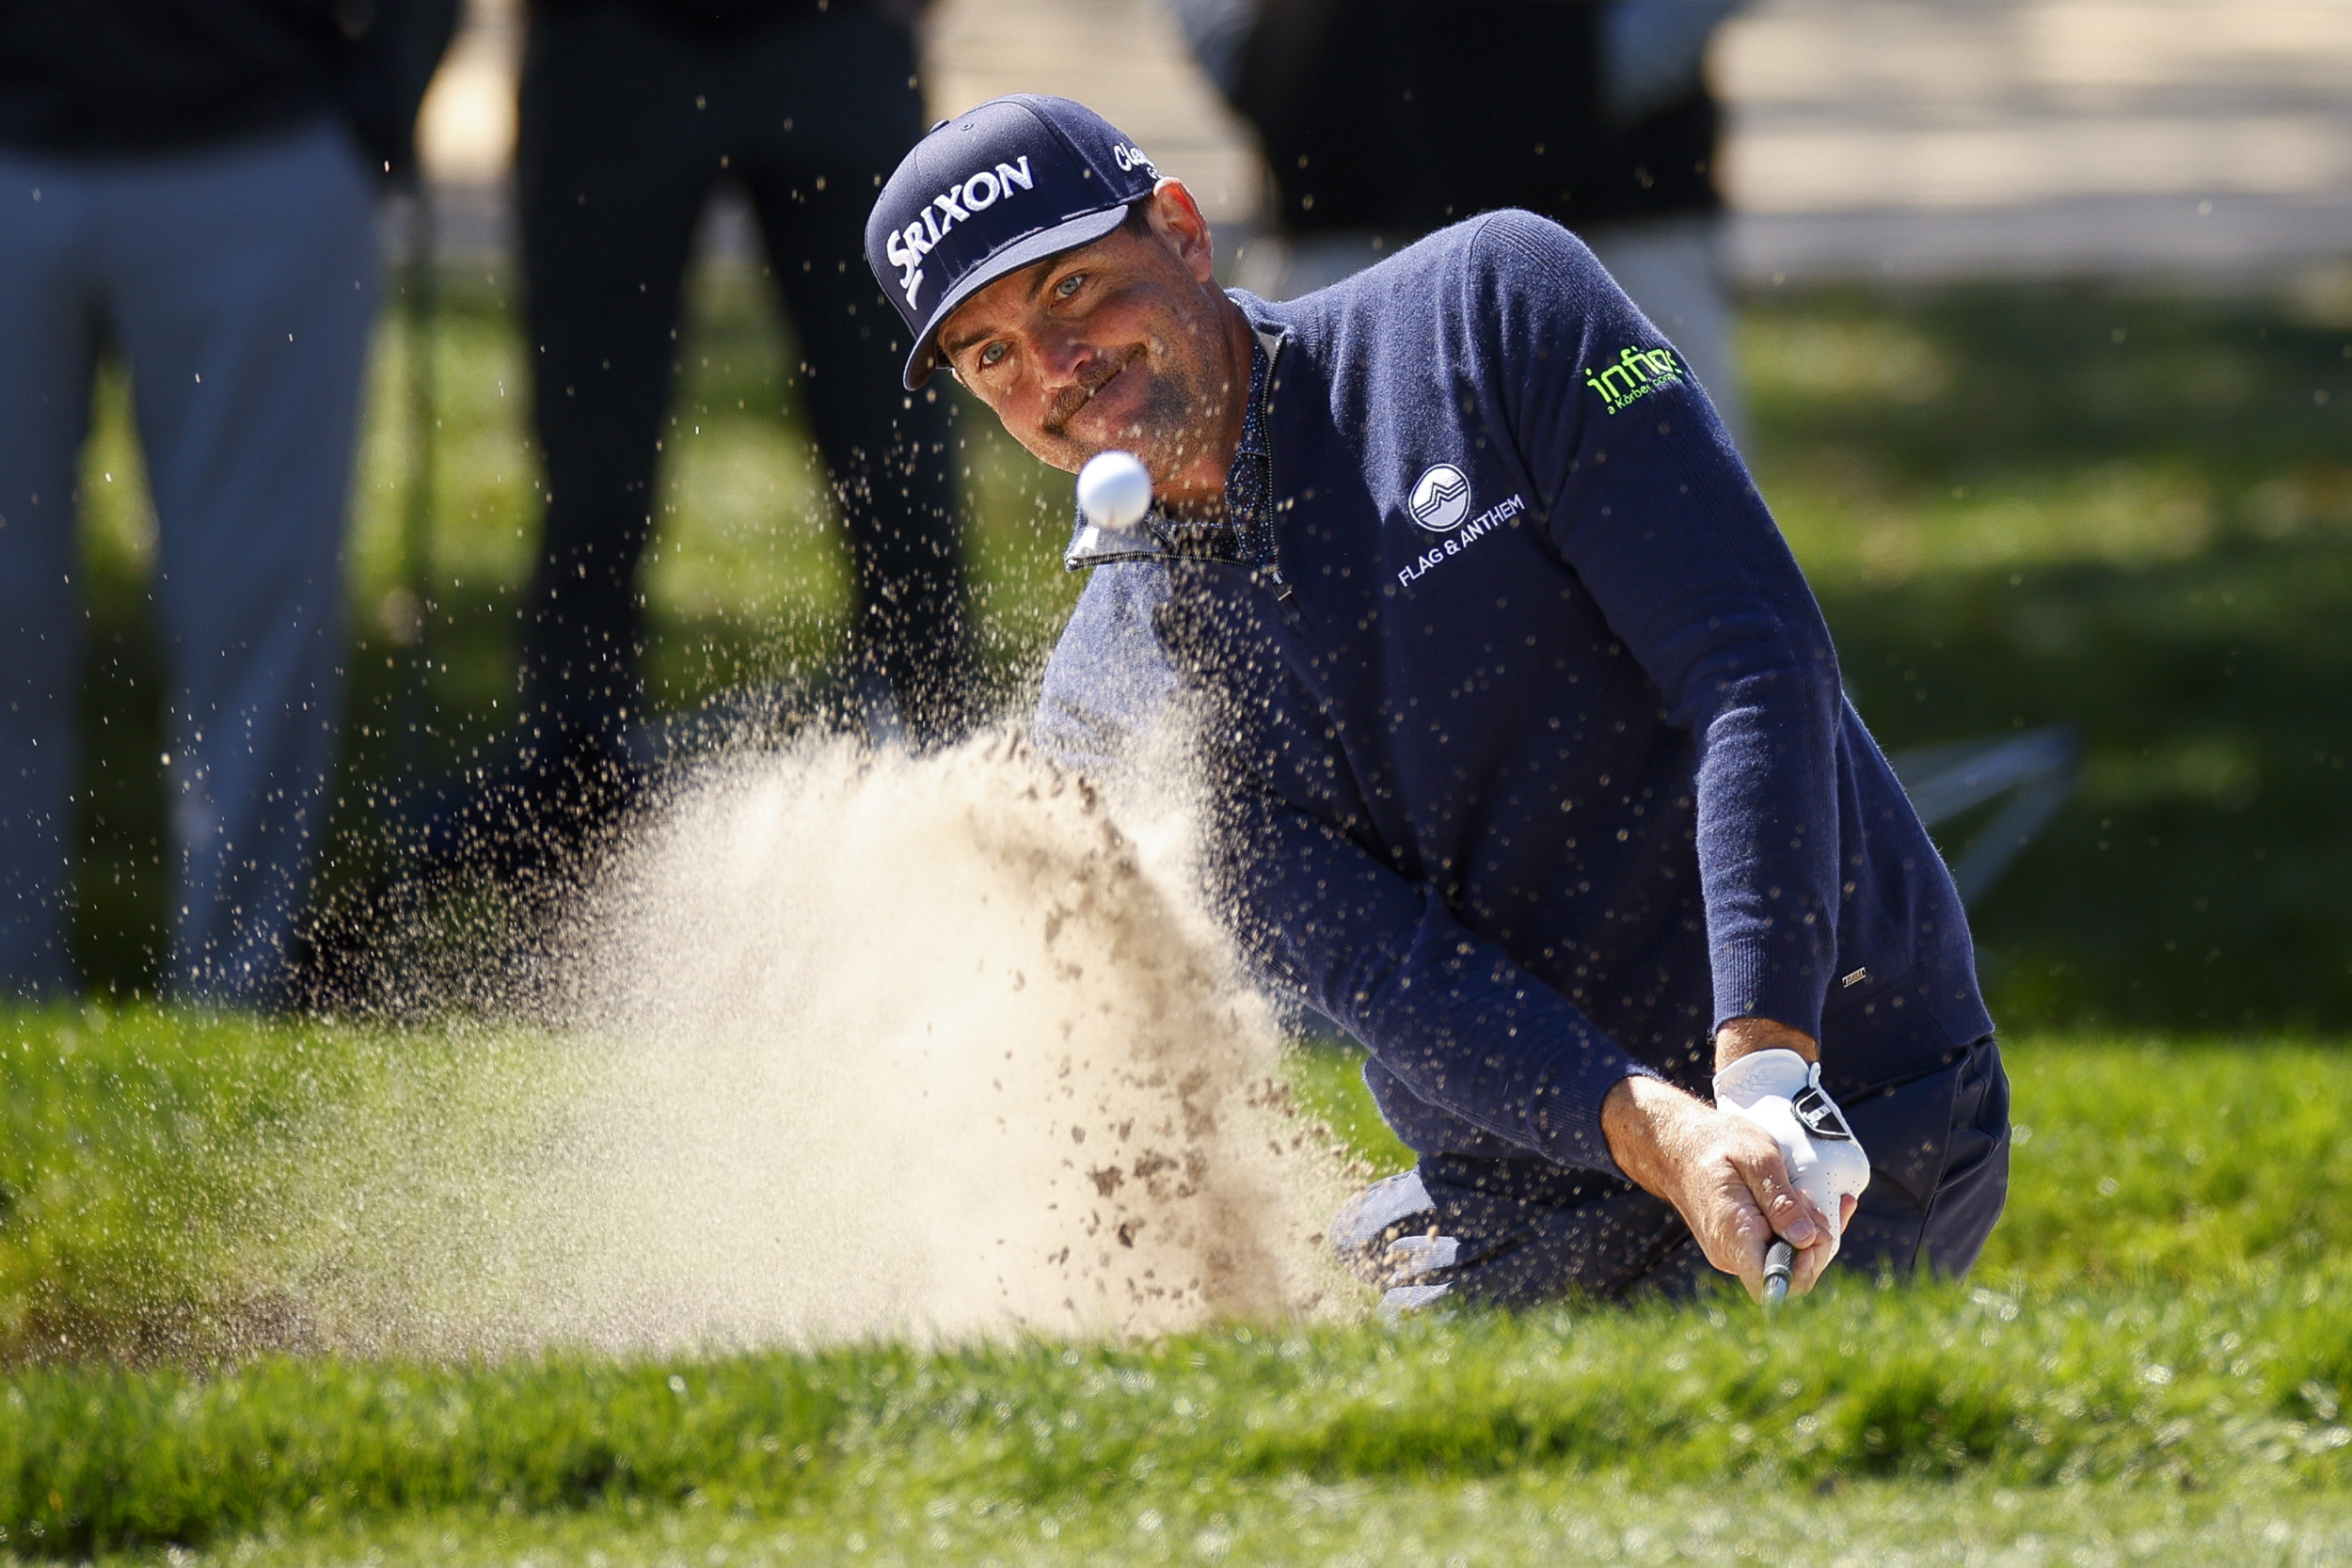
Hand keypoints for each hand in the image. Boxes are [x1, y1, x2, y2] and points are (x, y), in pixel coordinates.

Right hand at [1714, 1047, 1872, 1272]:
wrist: (1677, 1144)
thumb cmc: (1715, 1144)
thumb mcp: (1756, 1157)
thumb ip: (1781, 1199)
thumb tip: (1806, 1238)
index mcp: (1734, 1235)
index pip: (1775, 1283)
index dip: (1806, 1265)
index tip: (1815, 1230)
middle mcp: (1731, 1255)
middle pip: (1789, 1275)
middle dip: (1814, 1243)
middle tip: (1812, 1201)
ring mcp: (1734, 1253)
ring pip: (1786, 1261)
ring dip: (1807, 1233)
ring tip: (1805, 1194)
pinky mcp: (1739, 1245)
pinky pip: (1776, 1249)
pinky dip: (1796, 1229)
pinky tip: (1807, 1202)